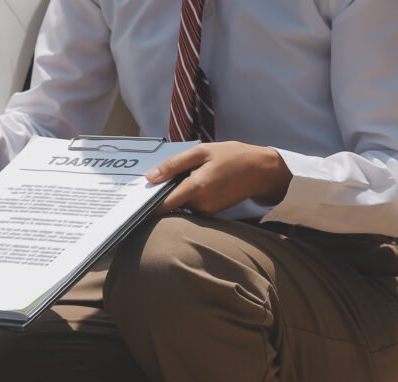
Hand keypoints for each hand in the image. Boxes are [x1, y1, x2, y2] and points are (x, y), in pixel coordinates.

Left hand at [145, 141, 291, 215]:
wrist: (260, 171)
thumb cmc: (231, 157)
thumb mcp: (201, 152)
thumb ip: (174, 165)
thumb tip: (150, 178)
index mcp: (195, 188)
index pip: (163, 206)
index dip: (148, 203)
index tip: (137, 200)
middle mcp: (199, 205)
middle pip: (169, 205)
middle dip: (163, 194)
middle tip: (165, 177)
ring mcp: (205, 212)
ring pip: (179, 206)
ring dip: (177, 193)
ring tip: (189, 175)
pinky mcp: (210, 214)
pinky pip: (190, 207)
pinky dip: (188, 197)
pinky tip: (197, 182)